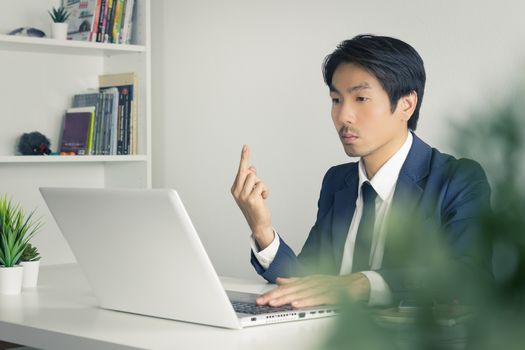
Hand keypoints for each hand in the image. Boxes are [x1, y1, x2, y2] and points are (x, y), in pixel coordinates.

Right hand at [231, 145, 273, 248]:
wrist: (258, 224)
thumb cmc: (255, 206)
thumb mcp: (251, 191)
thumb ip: (250, 180)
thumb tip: (251, 168)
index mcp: (235, 188)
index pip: (241, 170)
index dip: (244, 158)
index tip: (246, 146)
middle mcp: (237, 191)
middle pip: (249, 172)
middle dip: (255, 175)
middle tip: (256, 182)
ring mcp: (243, 195)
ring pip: (255, 178)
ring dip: (261, 186)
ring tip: (260, 195)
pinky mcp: (251, 199)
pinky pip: (261, 186)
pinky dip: (265, 192)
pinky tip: (263, 199)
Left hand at [256, 273, 370, 307]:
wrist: (358, 285)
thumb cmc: (335, 285)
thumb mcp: (313, 281)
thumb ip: (296, 281)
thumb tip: (280, 280)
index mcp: (308, 280)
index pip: (288, 287)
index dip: (274, 292)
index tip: (262, 298)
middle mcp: (313, 282)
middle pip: (292, 290)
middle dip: (276, 296)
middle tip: (263, 301)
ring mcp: (323, 288)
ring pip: (302, 294)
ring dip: (287, 298)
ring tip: (275, 303)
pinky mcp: (332, 295)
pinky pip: (318, 299)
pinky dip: (307, 301)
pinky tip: (297, 304)